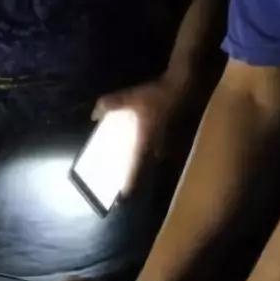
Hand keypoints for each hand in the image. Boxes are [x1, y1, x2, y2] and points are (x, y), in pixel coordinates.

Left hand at [92, 74, 185, 195]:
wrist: (185, 85)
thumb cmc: (157, 95)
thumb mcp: (129, 97)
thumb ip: (109, 105)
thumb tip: (94, 115)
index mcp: (145, 143)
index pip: (136, 170)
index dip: (130, 183)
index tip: (124, 195)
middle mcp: (159, 148)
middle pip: (146, 167)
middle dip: (137, 173)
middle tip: (127, 176)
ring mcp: (171, 143)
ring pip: (155, 158)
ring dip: (147, 162)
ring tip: (137, 161)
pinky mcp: (178, 136)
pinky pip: (163, 149)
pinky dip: (155, 150)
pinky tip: (151, 144)